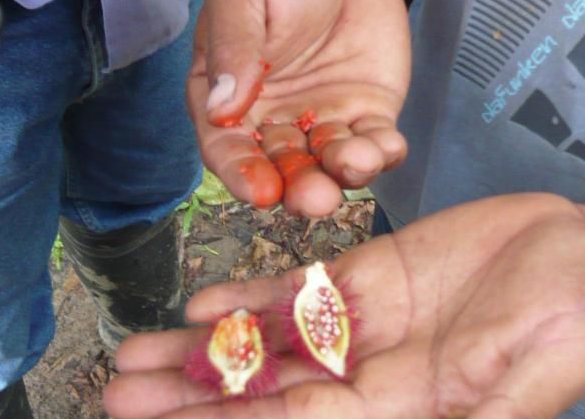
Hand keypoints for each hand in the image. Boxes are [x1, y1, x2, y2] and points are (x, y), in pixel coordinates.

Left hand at [103, 193, 584, 417]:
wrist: (577, 256)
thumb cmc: (562, 325)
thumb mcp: (504, 390)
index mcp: (394, 409)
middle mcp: (367, 372)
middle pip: (261, 386)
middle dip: (190, 391)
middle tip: (119, 386)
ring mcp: (364, 321)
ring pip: (268, 338)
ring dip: (203, 346)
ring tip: (139, 352)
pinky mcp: (370, 274)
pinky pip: (300, 289)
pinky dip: (251, 296)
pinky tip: (204, 305)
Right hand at [187, 0, 409, 216]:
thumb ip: (231, 48)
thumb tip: (221, 109)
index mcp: (233, 101)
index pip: (228, 149)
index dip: (241, 174)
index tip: (259, 191)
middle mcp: (275, 121)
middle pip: (282, 168)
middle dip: (300, 187)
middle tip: (315, 197)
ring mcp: (322, 121)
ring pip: (330, 162)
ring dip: (343, 173)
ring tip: (356, 161)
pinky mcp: (365, 114)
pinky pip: (374, 141)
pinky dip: (383, 151)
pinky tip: (387, 146)